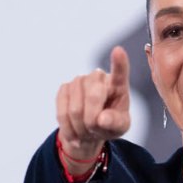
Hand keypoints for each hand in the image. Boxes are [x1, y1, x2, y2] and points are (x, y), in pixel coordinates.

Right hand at [55, 46, 131, 172]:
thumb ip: (115, 123)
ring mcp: (79, 81)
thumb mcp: (120, 127)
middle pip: (93, 98)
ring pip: (75, 110)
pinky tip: (75, 131)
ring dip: (80, 128)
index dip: (119, 63)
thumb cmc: (110, 124)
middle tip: (95, 131)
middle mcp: (98, 77)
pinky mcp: (64, 89)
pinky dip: (68, 128)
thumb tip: (102, 119)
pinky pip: (62, 113)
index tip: (118, 51)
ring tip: (86, 131)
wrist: (90, 128)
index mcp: (118, 85)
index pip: (119, 72)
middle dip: (93, 122)